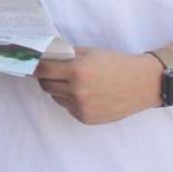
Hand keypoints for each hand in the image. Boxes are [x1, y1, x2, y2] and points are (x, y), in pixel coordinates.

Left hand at [33, 47, 162, 123]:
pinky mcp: (86, 118)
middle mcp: (77, 91)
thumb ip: (66, 56)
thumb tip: (43, 56)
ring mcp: (81, 107)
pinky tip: (86, 93)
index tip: (29, 63)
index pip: (42, 70)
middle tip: (53, 71)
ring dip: (58, 89)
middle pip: (46, 85)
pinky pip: (68, 107)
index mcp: (77, 71)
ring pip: (56, 97)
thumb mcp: (90, 53)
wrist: (143, 83)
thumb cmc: (116, 63)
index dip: (34, 66)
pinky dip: (70, 100)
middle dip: (46, 77)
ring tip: (75, 81)